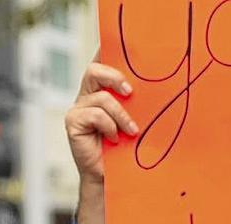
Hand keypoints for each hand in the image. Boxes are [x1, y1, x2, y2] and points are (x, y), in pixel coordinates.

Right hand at [65, 49, 138, 186]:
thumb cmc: (124, 148)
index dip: (106, 50)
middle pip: (95, 70)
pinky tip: (113, 139)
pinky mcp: (73, 121)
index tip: (120, 41)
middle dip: (114, 76)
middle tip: (129, 91)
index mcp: (101, 91)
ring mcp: (78, 108)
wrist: (109, 176)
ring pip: (101, 97)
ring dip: (121, 115)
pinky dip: (109, 126)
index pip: (102, 63)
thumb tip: (157, 89)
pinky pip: (95, 114)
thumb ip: (135, 104)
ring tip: (131, 131)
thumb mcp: (134, 121)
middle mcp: (87, 95)